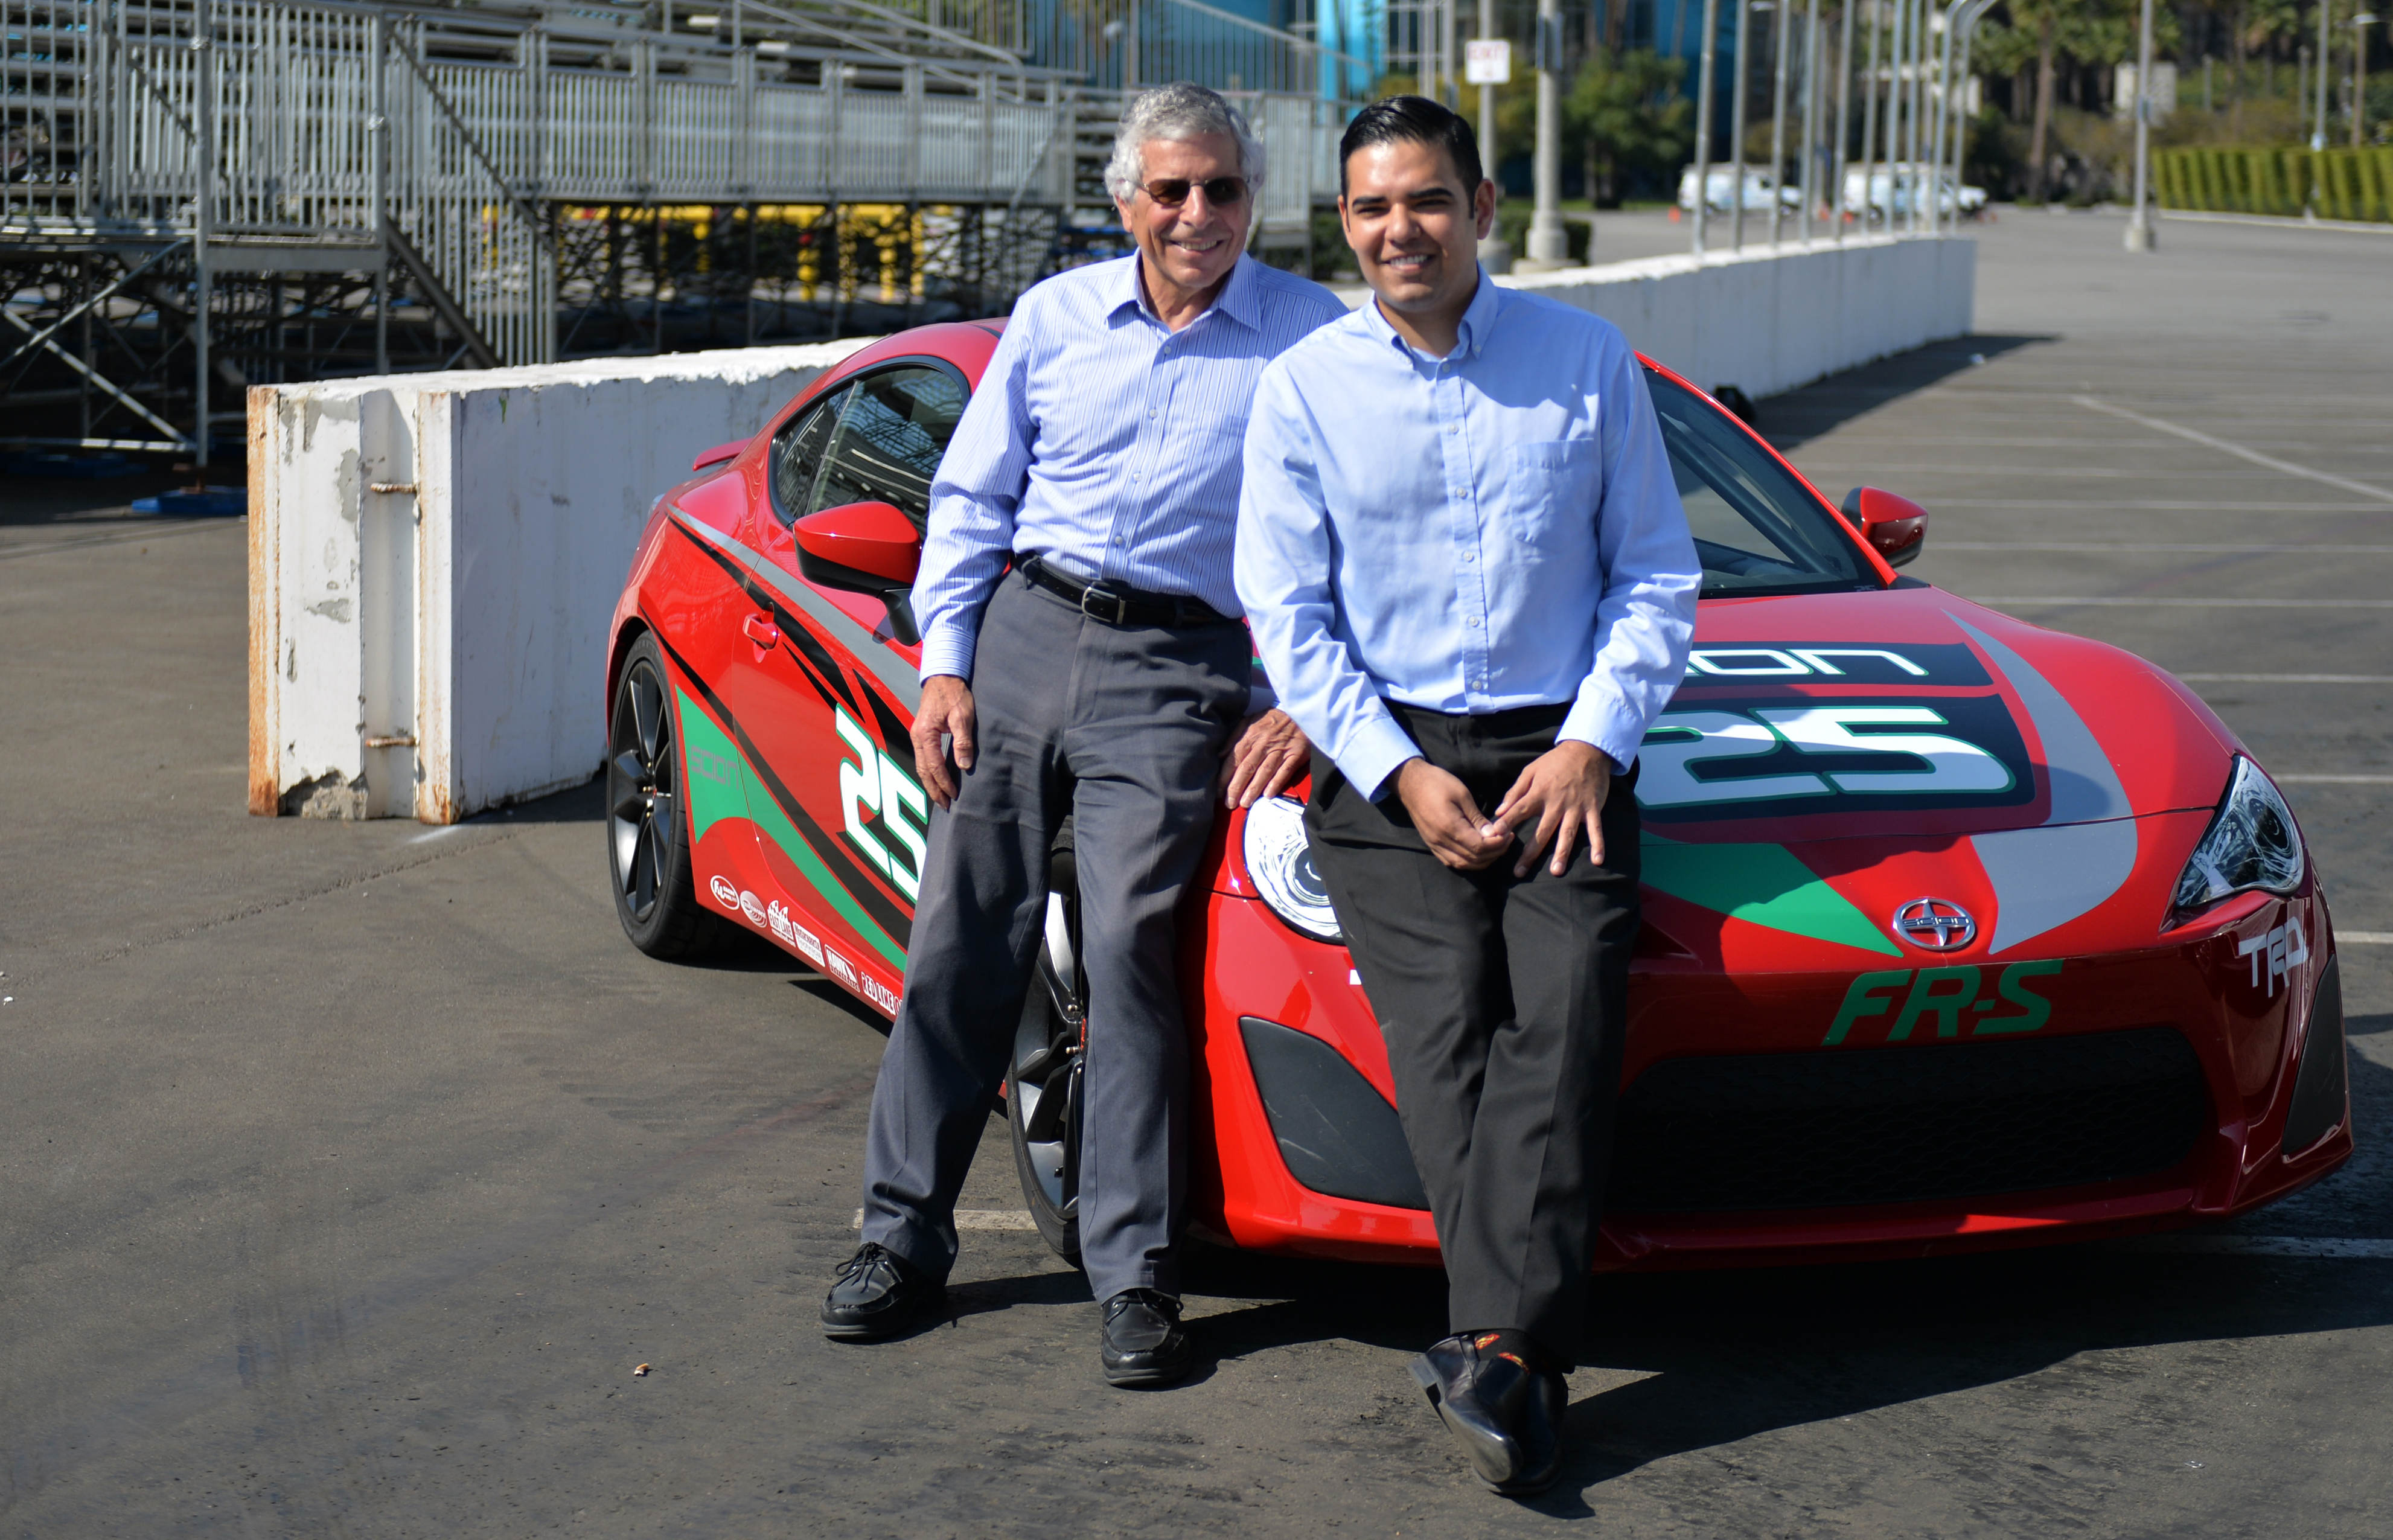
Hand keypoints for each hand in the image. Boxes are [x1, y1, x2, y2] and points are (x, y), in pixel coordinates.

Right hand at [911, 674, 976, 809]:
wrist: (942, 676)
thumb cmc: (953, 693)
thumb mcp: (962, 716)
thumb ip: (962, 741)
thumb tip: (963, 766)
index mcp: (925, 734)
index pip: (934, 766)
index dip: (944, 783)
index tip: (954, 795)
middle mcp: (917, 737)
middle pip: (923, 770)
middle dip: (933, 790)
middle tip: (944, 806)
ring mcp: (917, 736)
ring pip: (921, 766)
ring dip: (930, 783)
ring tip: (940, 797)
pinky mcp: (921, 734)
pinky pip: (923, 758)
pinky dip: (929, 772)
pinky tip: (937, 779)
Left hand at [1223, 708, 1308, 807]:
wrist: (1299, 712)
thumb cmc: (1270, 721)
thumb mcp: (1248, 722)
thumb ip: (1233, 738)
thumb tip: (1219, 755)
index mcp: (1250, 736)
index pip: (1234, 758)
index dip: (1225, 776)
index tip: (1218, 792)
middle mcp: (1264, 744)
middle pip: (1247, 768)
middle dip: (1236, 787)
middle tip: (1230, 803)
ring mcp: (1281, 749)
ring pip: (1265, 771)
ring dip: (1254, 789)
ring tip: (1245, 803)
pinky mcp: (1296, 754)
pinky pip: (1285, 771)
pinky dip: (1276, 783)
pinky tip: (1268, 795)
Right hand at [1393, 758, 1513, 870]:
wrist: (1411, 783)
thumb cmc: (1437, 783)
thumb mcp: (1462, 794)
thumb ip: (1477, 818)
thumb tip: (1493, 834)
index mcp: (1449, 827)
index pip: (1479, 847)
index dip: (1498, 844)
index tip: (1508, 834)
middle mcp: (1441, 841)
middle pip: (1474, 859)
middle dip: (1495, 852)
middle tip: (1507, 839)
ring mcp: (1435, 846)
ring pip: (1464, 865)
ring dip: (1483, 860)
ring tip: (1496, 846)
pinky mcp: (1432, 846)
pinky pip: (1453, 862)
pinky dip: (1469, 861)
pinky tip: (1479, 852)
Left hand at [1487, 741, 1612, 877]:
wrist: (1587, 750)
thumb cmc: (1555, 761)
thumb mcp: (1531, 770)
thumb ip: (1515, 791)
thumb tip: (1499, 810)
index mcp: (1539, 792)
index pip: (1520, 809)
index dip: (1508, 822)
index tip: (1495, 835)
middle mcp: (1557, 802)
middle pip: (1542, 830)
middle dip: (1530, 852)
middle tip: (1519, 872)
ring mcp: (1576, 806)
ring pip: (1568, 833)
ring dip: (1562, 853)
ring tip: (1556, 871)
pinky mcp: (1593, 808)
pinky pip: (1596, 829)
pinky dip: (1598, 844)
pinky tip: (1598, 860)